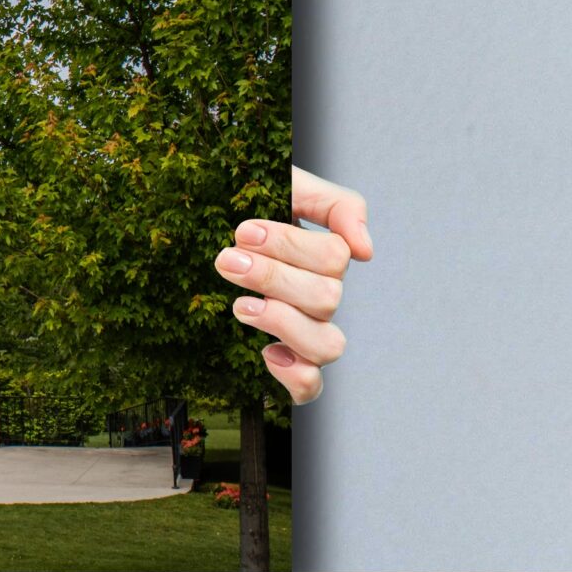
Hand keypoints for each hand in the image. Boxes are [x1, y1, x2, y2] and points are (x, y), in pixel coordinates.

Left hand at [216, 166, 371, 405]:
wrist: (206, 224)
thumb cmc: (252, 206)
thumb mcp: (291, 185)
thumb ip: (337, 204)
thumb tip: (365, 251)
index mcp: (325, 257)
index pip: (334, 258)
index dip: (289, 245)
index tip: (243, 231)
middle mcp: (321, 297)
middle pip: (326, 299)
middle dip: (272, 277)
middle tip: (228, 259)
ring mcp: (306, 331)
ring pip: (327, 346)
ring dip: (282, 323)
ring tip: (240, 305)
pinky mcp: (287, 361)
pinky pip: (310, 386)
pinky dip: (295, 375)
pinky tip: (265, 352)